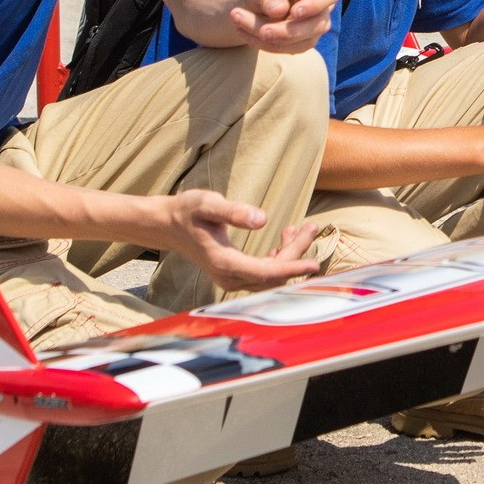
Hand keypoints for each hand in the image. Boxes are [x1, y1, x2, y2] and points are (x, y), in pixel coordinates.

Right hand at [160, 190, 320, 291]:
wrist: (169, 225)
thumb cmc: (188, 211)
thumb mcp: (208, 204)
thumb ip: (232, 212)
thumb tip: (262, 219)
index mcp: (224, 263)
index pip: (265, 273)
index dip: (291, 269)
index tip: (315, 264)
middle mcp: (229, 277)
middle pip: (273, 274)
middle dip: (297, 253)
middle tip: (312, 226)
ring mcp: (232, 279)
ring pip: (271, 275)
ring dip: (289, 254)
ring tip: (300, 228)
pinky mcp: (235, 275)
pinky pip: (264, 273)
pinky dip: (279, 257)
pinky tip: (284, 239)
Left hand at [227, 0, 339, 51]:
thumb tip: (279, 11)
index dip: (317, 4)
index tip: (294, 12)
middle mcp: (320, 6)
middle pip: (316, 24)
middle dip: (286, 31)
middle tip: (261, 31)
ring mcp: (313, 26)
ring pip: (300, 41)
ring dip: (268, 38)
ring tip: (238, 21)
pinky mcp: (302, 41)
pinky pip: (287, 49)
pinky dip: (263, 44)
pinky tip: (243, 31)